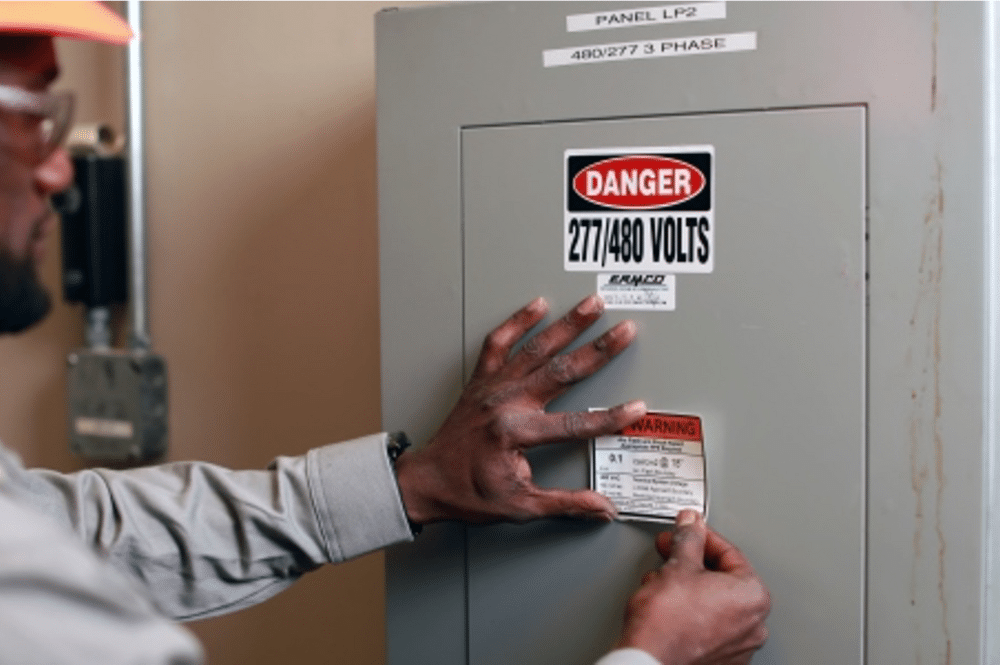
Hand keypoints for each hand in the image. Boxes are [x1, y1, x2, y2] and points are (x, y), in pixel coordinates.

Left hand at [394, 294, 645, 523]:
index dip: (610, 418)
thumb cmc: (467, 493)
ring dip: (566, 324)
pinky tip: (536, 304)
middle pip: (561, 371)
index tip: (635, 409)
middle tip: (624, 331)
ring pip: (535, 348)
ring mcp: (492, 387)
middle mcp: (504, 402)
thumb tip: (602, 508)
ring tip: (591, 304)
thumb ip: (565, 503)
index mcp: (515, 433)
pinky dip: (517, 322)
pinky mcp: (480, 380)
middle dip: (598, 350)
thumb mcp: (520, 506)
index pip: (575, 423)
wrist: (425, 481)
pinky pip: (497, 343)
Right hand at [618, 510, 770, 664]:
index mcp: (753, 597)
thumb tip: (691, 525)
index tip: (687, 529)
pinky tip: (667, 605)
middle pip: (721, 578)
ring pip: (711, 601)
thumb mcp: (678, 565)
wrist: (649, 660)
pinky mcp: (719, 659)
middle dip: (691, 562)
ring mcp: (737, 646)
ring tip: (661, 582)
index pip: (728, 552)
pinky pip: (707, 624)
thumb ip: (688, 538)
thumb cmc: (667, 623)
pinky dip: (689, 611)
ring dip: (686, 586)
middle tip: (671, 551)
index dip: (701, 536)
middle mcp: (754, 624)